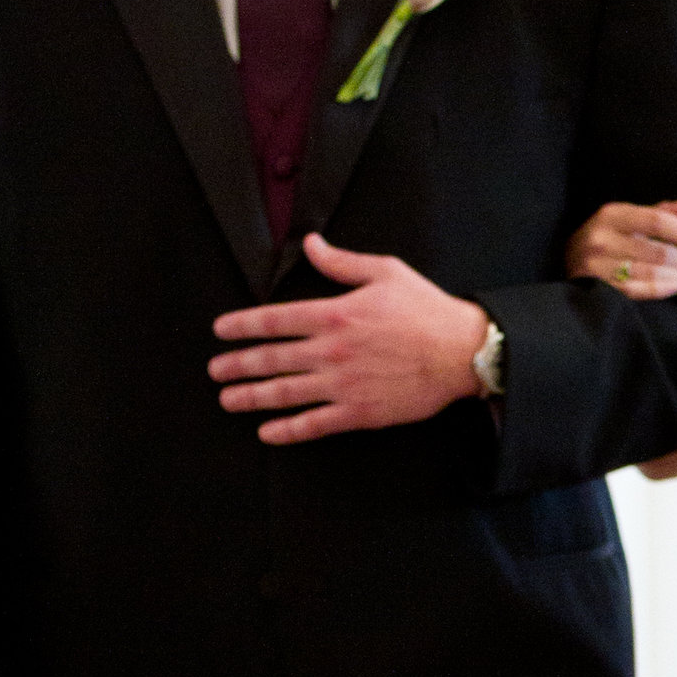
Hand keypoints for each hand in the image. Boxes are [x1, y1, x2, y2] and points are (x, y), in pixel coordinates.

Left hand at [209, 236, 490, 446]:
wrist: (461, 352)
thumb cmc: (427, 309)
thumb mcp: (385, 271)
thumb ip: (341, 262)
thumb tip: (310, 244)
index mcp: (335, 314)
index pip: (274, 319)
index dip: (242, 325)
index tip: (221, 331)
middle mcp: (332, 350)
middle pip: (271, 358)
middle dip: (237, 365)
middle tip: (215, 370)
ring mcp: (343, 384)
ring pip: (285, 393)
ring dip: (251, 397)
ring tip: (228, 399)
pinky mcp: (359, 411)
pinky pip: (314, 424)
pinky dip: (288, 430)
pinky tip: (267, 432)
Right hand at [564, 196, 676, 299]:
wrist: (565, 261)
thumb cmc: (607, 238)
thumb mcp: (630, 219)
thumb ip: (663, 213)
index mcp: (613, 214)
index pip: (658, 221)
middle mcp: (602, 237)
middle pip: (656, 250)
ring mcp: (596, 264)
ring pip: (648, 271)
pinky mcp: (594, 287)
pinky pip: (633, 290)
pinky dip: (658, 288)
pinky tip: (676, 287)